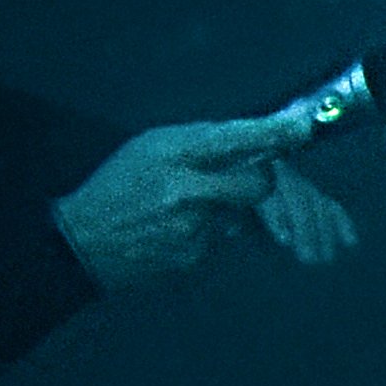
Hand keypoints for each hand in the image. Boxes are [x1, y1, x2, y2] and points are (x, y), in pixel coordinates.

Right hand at [57, 116, 361, 287]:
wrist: (83, 241)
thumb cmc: (118, 184)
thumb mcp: (152, 145)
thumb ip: (201, 141)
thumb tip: (251, 137)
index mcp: (172, 153)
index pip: (233, 139)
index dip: (272, 133)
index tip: (302, 126)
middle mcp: (186, 191)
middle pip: (257, 183)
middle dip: (261, 178)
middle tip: (247, 174)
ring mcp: (192, 229)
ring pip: (239, 213)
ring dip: (225, 208)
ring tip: (180, 208)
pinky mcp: (194, 259)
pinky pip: (221, 239)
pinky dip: (208, 232)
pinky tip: (173, 231)